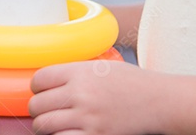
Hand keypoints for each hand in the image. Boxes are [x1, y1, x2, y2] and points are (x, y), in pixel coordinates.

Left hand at [28, 60, 158, 134]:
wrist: (159, 101)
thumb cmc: (131, 83)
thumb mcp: (102, 67)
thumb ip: (75, 73)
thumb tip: (47, 83)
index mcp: (80, 72)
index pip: (39, 79)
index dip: (37, 87)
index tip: (42, 91)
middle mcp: (81, 94)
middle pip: (37, 105)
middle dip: (38, 109)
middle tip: (46, 111)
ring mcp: (87, 118)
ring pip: (43, 126)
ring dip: (45, 126)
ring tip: (52, 124)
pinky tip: (67, 133)